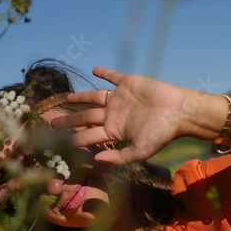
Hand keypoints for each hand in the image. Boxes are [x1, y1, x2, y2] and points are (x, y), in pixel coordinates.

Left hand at [51, 67, 189, 164]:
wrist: (178, 111)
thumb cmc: (162, 133)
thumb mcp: (140, 151)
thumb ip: (119, 157)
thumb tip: (97, 160)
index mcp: (114, 131)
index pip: (88, 136)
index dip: (72, 139)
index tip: (55, 142)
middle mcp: (113, 115)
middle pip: (85, 117)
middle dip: (68, 119)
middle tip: (51, 122)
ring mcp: (119, 99)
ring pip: (94, 97)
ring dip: (80, 97)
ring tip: (67, 97)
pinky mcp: (127, 83)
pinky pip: (112, 77)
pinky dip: (104, 73)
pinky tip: (94, 70)